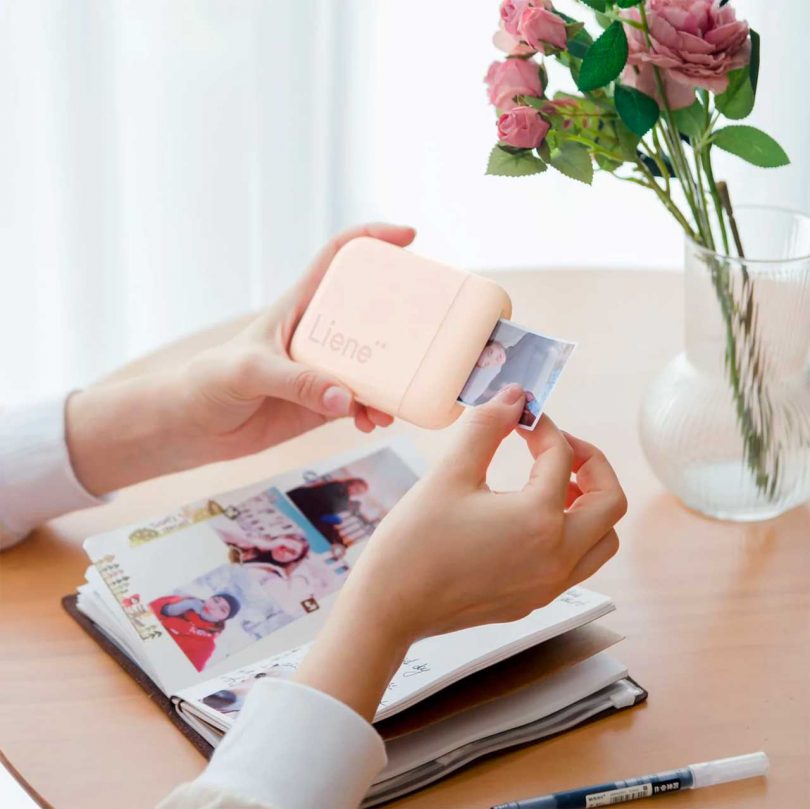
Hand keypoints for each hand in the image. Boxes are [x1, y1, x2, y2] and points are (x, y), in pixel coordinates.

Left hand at [66, 223, 414, 494]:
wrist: (195, 427)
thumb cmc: (210, 381)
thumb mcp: (249, 372)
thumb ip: (295, 382)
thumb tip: (346, 397)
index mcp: (301, 305)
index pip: (339, 257)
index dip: (373, 240)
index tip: (409, 237)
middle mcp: (320, 333)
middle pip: (373, 312)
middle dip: (404, 320)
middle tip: (430, 335)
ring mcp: (325, 368)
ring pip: (375, 364)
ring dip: (392, 381)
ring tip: (393, 406)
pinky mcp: (326, 402)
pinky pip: (363, 403)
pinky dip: (375, 412)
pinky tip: (372, 423)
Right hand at [294, 385, 625, 718]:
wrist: (390, 605)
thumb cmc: (414, 541)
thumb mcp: (450, 474)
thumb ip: (487, 427)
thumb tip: (513, 397)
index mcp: (539, 519)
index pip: (560, 456)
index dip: (542, 427)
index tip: (518, 416)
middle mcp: (557, 557)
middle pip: (610, 502)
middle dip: (590, 464)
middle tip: (558, 446)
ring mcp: (549, 584)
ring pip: (602, 539)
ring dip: (590, 504)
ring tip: (553, 484)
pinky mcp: (534, 600)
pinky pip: (578, 563)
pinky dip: (572, 533)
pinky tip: (532, 518)